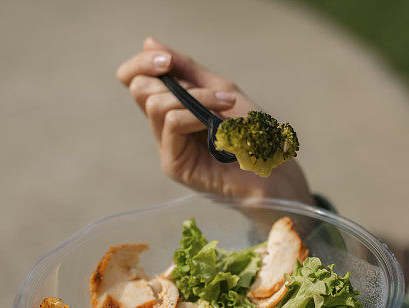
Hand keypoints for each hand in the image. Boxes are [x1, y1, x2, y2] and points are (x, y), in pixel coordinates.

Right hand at [116, 38, 313, 204]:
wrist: (274, 166)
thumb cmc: (253, 131)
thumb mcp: (220, 89)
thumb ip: (186, 69)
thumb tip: (148, 41)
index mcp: (172, 108)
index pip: (135, 79)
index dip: (142, 63)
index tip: (167, 59)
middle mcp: (164, 128)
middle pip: (139, 88)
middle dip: (169, 77)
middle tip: (202, 85)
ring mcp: (168, 148)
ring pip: (155, 104)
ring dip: (195, 97)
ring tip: (226, 105)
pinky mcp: (174, 165)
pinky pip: (173, 124)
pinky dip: (197, 114)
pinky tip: (220, 123)